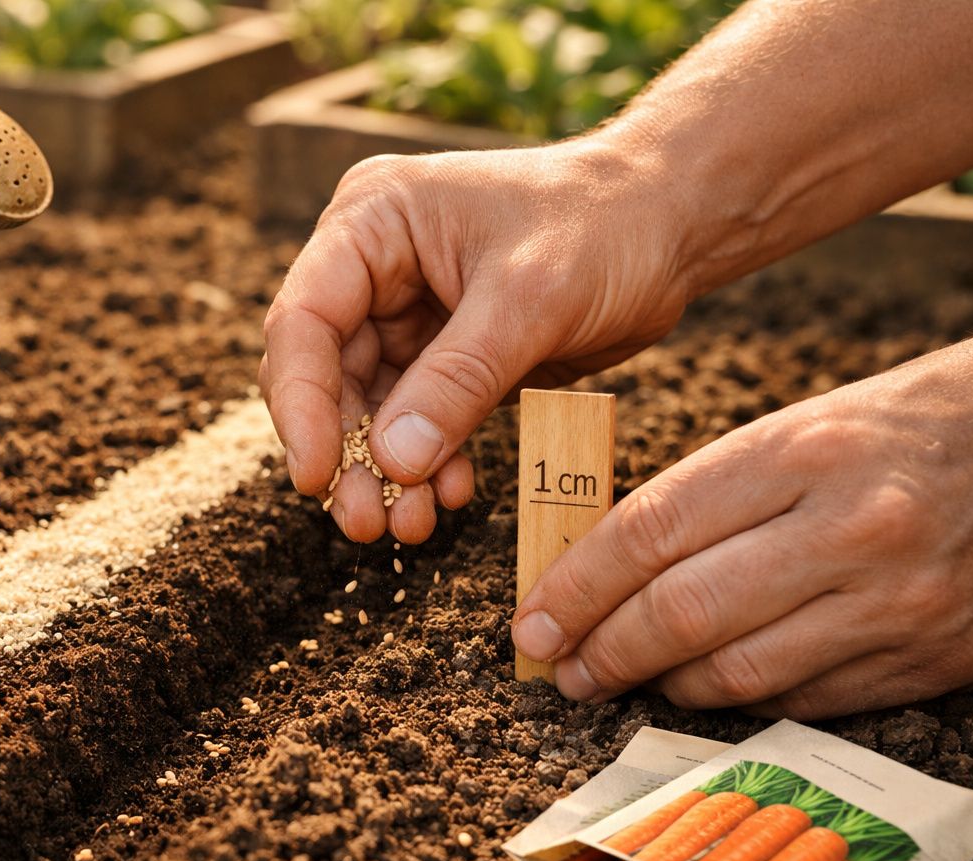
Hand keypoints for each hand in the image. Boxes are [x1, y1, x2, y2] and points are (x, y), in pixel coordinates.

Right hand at [261, 141, 691, 542]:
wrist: (672, 226)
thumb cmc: (605, 227)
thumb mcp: (530, 299)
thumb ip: (458, 381)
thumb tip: (394, 463)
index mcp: (372, 221)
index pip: (303, 320)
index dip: (300, 403)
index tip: (314, 476)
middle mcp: (374, 268)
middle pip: (326, 375)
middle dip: (345, 453)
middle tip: (365, 523)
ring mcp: (406, 314)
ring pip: (368, 409)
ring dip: (385, 472)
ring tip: (409, 526)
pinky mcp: (445, 356)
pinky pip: (417, 422)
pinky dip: (429, 462)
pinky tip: (452, 494)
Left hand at [511, 329, 972, 719]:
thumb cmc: (887, 434)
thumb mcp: (791, 432)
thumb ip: (699, 502)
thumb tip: (594, 578)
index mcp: (802, 451)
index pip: (652, 531)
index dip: (577, 588)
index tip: (533, 623)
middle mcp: (854, 528)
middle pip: (685, 612)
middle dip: (605, 650)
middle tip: (562, 669)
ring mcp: (901, 601)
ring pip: (740, 673)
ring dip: (663, 685)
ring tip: (624, 677)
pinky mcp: (935, 659)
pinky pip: (805, 700)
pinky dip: (740, 700)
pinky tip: (707, 686)